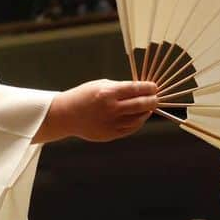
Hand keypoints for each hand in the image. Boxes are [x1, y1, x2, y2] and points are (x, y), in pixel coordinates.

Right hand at [35, 80, 157, 142]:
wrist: (65, 115)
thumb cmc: (83, 97)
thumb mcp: (101, 85)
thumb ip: (121, 88)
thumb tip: (142, 90)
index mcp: (108, 93)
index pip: (138, 89)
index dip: (150, 88)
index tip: (154, 87)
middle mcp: (111, 109)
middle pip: (142, 105)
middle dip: (153, 100)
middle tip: (155, 98)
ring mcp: (110, 123)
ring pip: (138, 119)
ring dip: (146, 112)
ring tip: (147, 108)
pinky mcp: (109, 134)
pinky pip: (130, 129)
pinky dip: (137, 123)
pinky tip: (138, 117)